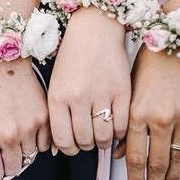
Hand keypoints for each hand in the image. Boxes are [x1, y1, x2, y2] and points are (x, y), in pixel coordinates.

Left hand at [0, 59, 50, 179]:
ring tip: (14, 128)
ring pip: (30, 157)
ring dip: (23, 149)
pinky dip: (39, 139)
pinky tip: (28, 124)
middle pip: (14, 170)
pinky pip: (46, 144)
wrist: (2, 66)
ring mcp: (29, 128)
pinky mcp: (45, 119)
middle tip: (4, 144)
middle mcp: (8, 136)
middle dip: (8, 161)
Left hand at [49, 8, 129, 154]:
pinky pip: (122, 125)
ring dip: (104, 141)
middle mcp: (78, 98)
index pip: (62, 140)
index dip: (69, 149)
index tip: (73, 147)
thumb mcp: (56, 85)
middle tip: (89, 139)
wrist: (94, 30)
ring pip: (104, 137)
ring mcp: (101, 94)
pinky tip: (115, 125)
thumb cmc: (72, 58)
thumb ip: (57, 115)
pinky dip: (120, 132)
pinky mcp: (122, 91)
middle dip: (86, 145)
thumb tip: (58, 147)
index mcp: (57, 97)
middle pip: (84, 141)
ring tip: (102, 133)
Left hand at [114, 46, 179, 179]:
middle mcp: (162, 118)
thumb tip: (119, 152)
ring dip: (170, 179)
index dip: (134, 177)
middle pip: (156, 162)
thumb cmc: (149, 63)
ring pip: (177, 157)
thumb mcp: (129, 90)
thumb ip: (124, 122)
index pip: (135, 156)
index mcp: (139, 112)